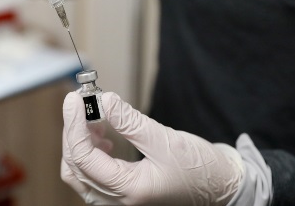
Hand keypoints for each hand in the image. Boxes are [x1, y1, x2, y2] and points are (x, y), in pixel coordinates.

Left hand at [61, 92, 243, 204]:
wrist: (220, 187)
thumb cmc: (200, 169)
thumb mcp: (165, 140)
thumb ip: (131, 121)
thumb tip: (103, 101)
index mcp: (128, 190)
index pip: (83, 157)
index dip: (74, 124)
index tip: (75, 99)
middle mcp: (117, 201)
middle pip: (75, 165)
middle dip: (73, 130)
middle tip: (79, 102)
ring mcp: (117, 199)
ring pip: (80, 171)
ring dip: (80, 141)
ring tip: (92, 116)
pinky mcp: (121, 191)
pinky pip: (93, 173)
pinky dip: (90, 151)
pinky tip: (102, 134)